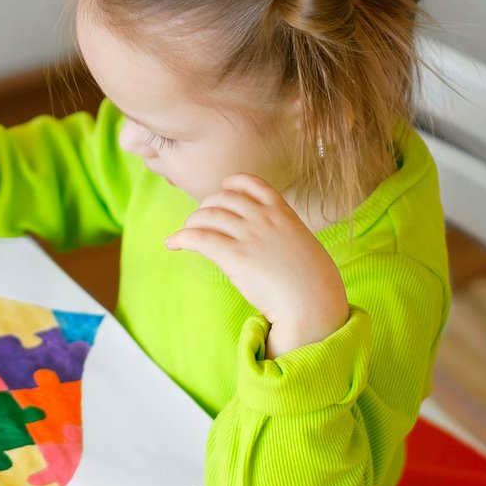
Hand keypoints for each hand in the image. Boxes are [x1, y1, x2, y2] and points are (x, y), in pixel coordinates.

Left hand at [164, 174, 348, 357]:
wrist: (313, 302)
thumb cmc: (313, 282)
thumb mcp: (303, 245)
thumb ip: (283, 235)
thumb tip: (266, 243)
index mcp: (282, 212)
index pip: (252, 183)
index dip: (232, 184)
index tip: (223, 188)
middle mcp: (263, 217)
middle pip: (222, 199)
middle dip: (206, 207)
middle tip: (199, 221)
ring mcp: (248, 234)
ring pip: (207, 216)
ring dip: (191, 223)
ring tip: (184, 234)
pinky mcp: (234, 255)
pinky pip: (199, 238)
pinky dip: (181, 237)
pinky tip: (172, 243)